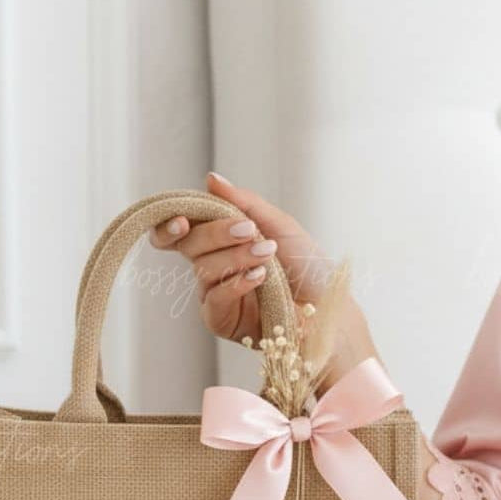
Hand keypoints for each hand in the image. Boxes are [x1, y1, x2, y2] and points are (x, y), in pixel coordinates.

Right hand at [147, 172, 373, 390]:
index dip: (171, 223)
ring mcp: (216, 295)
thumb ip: (243, 202)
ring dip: (236, 257)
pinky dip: (236, 283)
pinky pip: (214, 298)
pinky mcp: (222, 320)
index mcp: (220, 242)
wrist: (328, 305)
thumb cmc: (307, 266)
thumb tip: (211, 179)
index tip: (183, 219)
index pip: (182, 230)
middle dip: (216, 233)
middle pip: (189, 245)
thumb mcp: (279, 225)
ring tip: (267, 254)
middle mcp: (213, 266)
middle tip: (250, 230)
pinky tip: (260, 277)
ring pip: (202, 269)